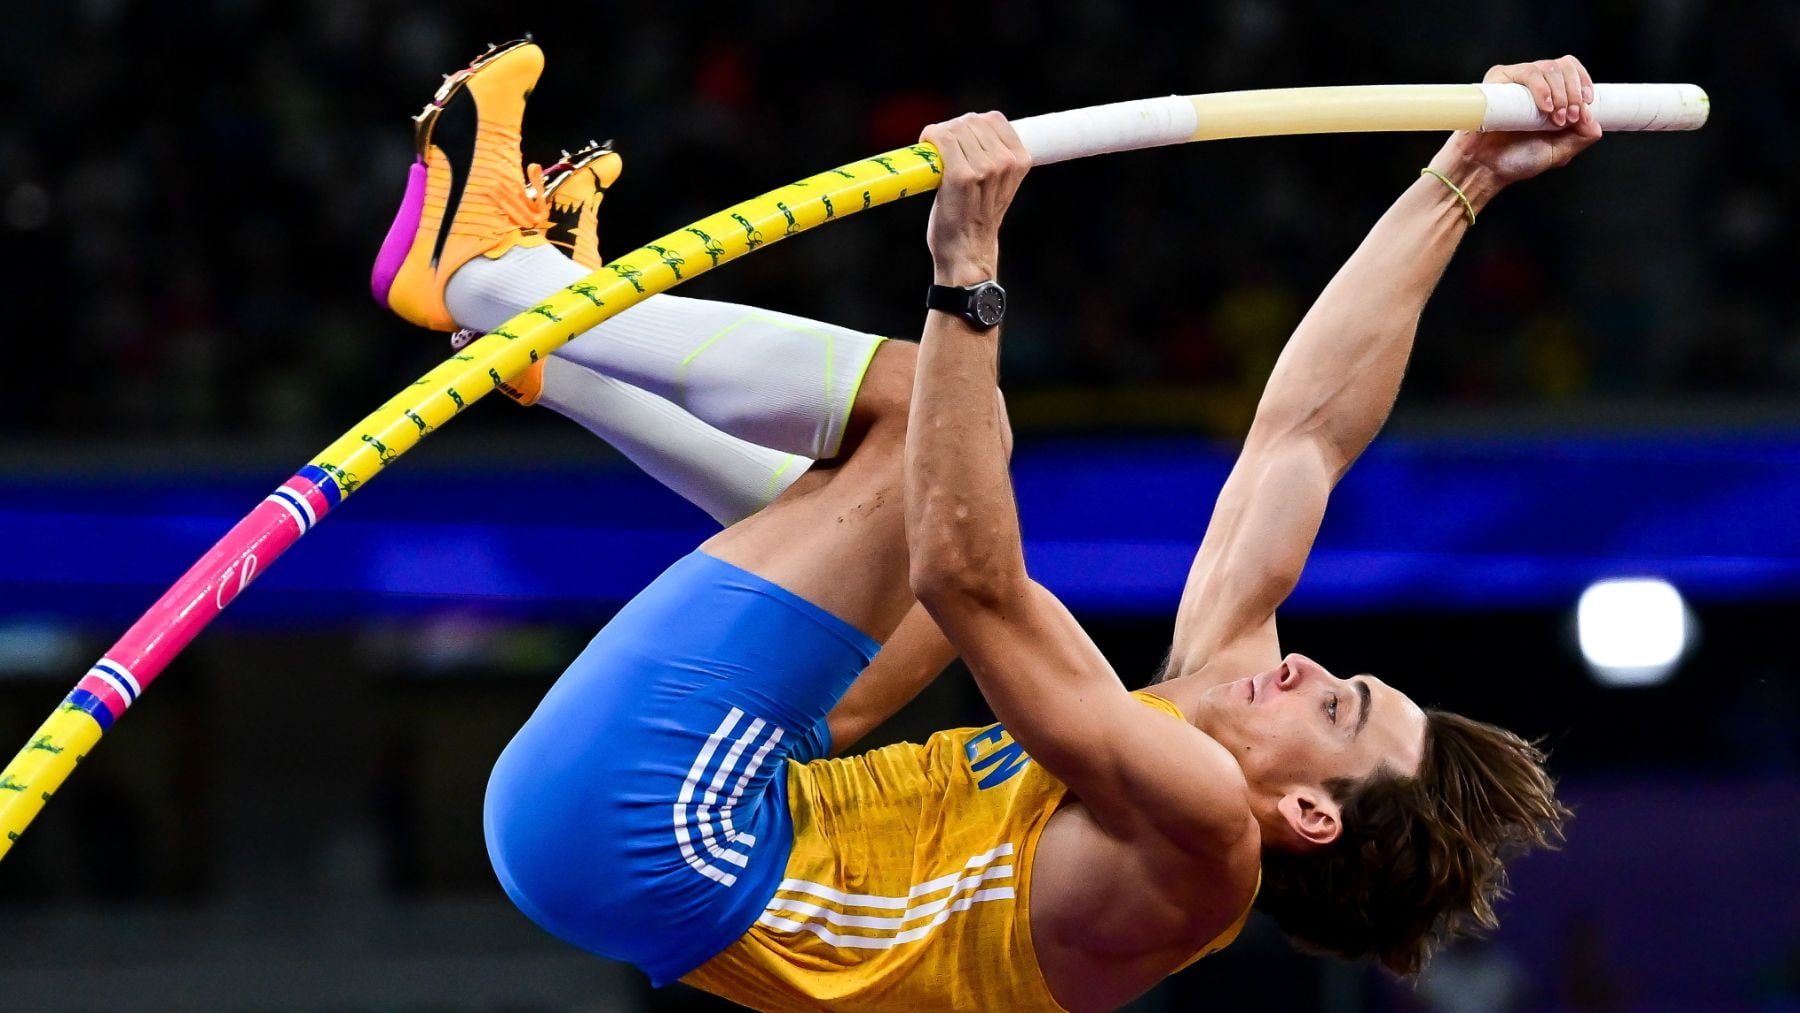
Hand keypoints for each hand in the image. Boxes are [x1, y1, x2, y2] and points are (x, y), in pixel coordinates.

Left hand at [919, 112, 1031, 285]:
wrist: (968, 251)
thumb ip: (995, 156)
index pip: (994, 119)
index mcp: (1021, 160)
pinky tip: (926, 146)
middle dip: (952, 130)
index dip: (972, 125)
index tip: (961, 139)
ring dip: (939, 136)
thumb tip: (968, 126)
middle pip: (971, 121)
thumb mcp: (1000, 184)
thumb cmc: (978, 217)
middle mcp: (1006, 162)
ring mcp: (984, 168)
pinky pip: (942, 138)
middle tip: (942, 150)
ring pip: (955, 128)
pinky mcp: (961, 176)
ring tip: (937, 156)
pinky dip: (930, 138)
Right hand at [1439, 56, 1603, 190]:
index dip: (1583, 83)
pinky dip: (1541, 87)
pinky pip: (1526, 72)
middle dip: (1573, 91)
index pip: (1572, 71)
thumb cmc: (1517, 160)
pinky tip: (1545, 107)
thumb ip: (1581, 137)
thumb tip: (1595, 119)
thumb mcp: (1559, 152)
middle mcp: (1534, 84)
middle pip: (1563, 66)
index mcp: (1550, 94)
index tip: (1586, 105)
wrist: (1485, 169)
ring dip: (1560, 92)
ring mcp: (1515, 80)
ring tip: (1555, 118)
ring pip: (1548, 67)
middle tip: (1570, 117)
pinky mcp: (1497, 81)